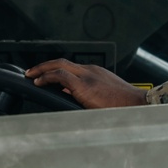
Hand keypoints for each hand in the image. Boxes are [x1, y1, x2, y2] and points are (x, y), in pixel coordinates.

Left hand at [25, 60, 146, 108]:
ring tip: (30, 75)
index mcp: (96, 73)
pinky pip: (59, 76)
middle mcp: (90, 70)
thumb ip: (87, 95)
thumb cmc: (125, 106)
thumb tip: (70, 96)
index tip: (46, 77)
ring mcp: (87, 76)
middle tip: (31, 72)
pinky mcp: (84, 84)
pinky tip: (38, 82)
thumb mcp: (104, 98)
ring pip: (58, 65)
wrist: (137, 105)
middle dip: (44, 66)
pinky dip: (46, 77)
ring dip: (41, 69)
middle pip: (61, 62)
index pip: (71, 68)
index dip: (55, 70)